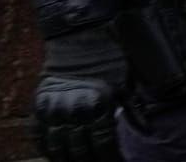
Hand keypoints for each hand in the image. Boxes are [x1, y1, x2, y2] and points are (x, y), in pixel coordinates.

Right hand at [33, 26, 126, 161]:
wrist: (80, 37)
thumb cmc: (108, 59)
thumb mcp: (124, 84)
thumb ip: (133, 110)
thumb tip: (147, 130)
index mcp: (98, 104)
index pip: (103, 145)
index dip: (110, 158)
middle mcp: (74, 109)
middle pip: (81, 151)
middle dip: (91, 161)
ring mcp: (53, 108)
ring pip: (58, 148)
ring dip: (69, 159)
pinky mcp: (39, 105)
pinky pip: (38, 135)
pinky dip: (47, 148)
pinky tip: (58, 153)